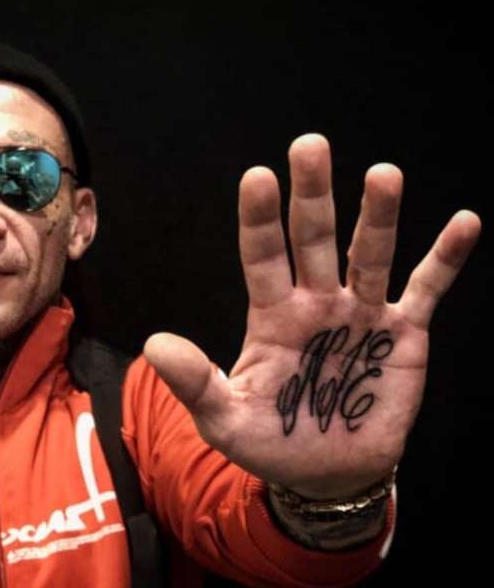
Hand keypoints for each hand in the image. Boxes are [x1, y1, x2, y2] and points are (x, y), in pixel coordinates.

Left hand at [143, 133, 480, 498]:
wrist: (327, 472)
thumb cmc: (269, 440)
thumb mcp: (224, 417)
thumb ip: (194, 381)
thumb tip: (154, 344)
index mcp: (271, 314)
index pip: (262, 256)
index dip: (260, 219)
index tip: (256, 176)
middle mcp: (316, 301)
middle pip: (313, 239)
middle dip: (312, 195)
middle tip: (309, 145)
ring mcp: (361, 313)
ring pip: (369, 254)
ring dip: (378, 216)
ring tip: (384, 174)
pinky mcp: (403, 334)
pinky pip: (426, 289)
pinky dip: (445, 259)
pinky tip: (465, 223)